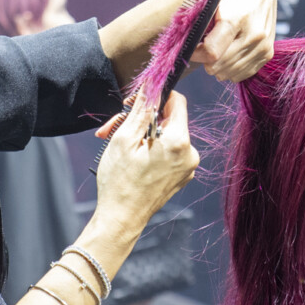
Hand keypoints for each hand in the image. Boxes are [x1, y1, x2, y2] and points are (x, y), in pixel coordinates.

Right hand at [92, 89, 198, 236]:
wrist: (121, 220)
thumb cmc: (120, 182)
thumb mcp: (125, 138)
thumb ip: (141, 108)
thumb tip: (151, 85)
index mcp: (179, 142)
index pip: (177, 101)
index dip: (157, 95)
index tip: (137, 100)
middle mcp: (190, 154)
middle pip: (168, 119)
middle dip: (141, 118)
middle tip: (115, 125)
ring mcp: (187, 167)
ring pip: (166, 135)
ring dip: (142, 134)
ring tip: (118, 143)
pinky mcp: (181, 176)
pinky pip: (168, 152)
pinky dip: (150, 149)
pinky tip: (131, 157)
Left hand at [189, 0, 275, 81]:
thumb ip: (200, 19)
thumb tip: (187, 43)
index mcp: (237, 17)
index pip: (211, 52)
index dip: (196, 53)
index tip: (189, 47)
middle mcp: (254, 34)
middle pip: (220, 65)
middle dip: (205, 59)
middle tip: (202, 46)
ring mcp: (263, 45)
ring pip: (230, 73)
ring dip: (218, 65)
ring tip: (215, 48)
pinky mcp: (267, 52)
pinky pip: (242, 74)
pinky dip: (231, 68)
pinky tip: (227, 53)